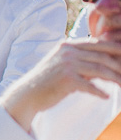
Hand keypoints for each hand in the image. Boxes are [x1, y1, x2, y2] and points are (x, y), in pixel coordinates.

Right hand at [2, 38, 120, 131]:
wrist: (27, 94)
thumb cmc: (47, 81)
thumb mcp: (63, 64)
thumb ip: (81, 59)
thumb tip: (106, 61)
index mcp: (68, 46)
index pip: (98, 43)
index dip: (116, 49)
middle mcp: (68, 52)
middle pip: (103, 56)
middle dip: (119, 66)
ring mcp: (66, 64)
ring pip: (100, 69)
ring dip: (115, 79)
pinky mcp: (66, 79)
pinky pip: (91, 85)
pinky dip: (100, 92)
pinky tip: (106, 96)